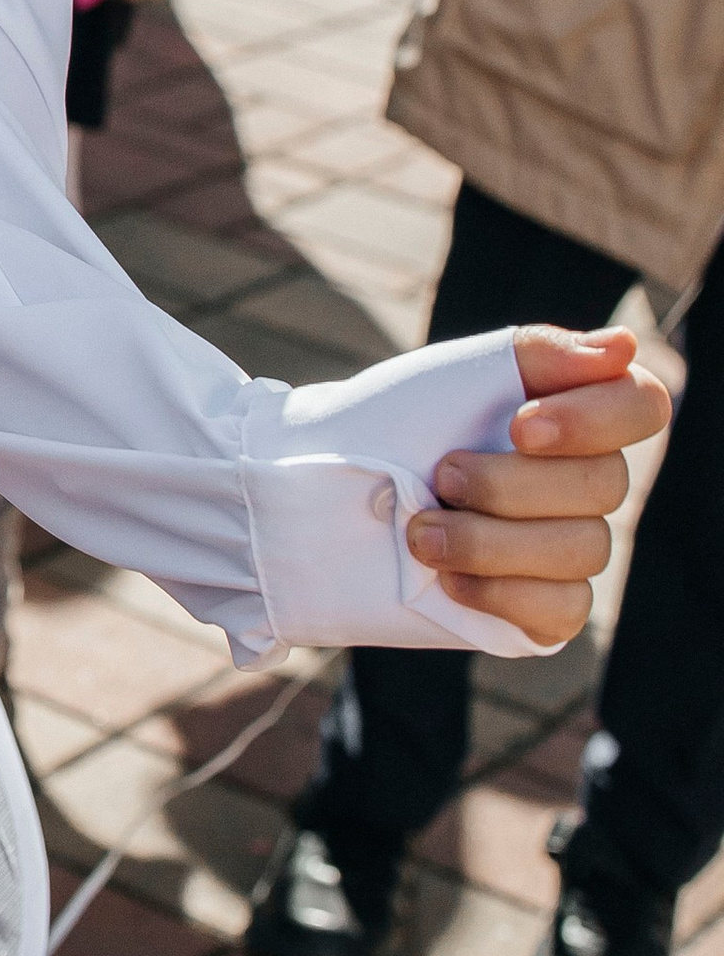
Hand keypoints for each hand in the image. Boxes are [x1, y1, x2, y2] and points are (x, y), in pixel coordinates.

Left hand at [407, 327, 671, 645]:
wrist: (315, 498)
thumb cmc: (388, 425)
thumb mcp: (456, 376)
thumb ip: (540, 355)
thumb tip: (623, 346)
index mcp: (569, 413)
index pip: (640, 407)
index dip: (595, 420)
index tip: (520, 426)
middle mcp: (578, 480)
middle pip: (606, 485)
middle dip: (509, 484)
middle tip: (441, 476)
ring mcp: (563, 546)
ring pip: (584, 549)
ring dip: (490, 541)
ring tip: (420, 533)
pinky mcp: (538, 607)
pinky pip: (565, 609)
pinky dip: (502, 592)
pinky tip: (449, 580)